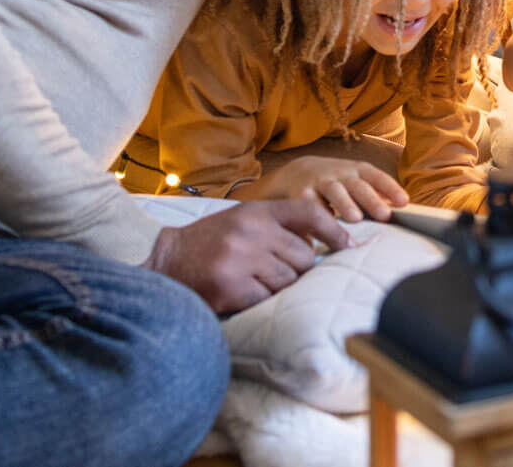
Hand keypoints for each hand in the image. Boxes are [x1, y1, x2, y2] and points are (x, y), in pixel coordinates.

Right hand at [144, 198, 352, 313]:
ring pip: (287, 281)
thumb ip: (278, 226)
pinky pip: (265, 299)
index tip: (348, 246)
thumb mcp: (242, 221)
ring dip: (277, 286)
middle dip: (296, 269)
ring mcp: (241, 259)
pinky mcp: (231, 287)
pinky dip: (258, 300)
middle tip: (273, 271)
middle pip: (304, 257)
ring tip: (253, 280)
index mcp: (256, 212)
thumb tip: (323, 245)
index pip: (309, 214)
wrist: (164, 261)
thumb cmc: (209, 242)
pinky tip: (241, 293)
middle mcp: (251, 232)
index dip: (334, 230)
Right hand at [238, 155, 408, 220]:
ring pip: (334, 191)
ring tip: (355, 218)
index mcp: (357, 171)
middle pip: (358, 185)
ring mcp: (319, 182)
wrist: (296, 172)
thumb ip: (376, 193)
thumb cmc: (336, 182)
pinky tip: (323, 227)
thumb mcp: (356, 181)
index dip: (391, 188)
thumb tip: (403, 208)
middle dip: (372, 200)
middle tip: (385, 215)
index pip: (377, 177)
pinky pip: (308, 204)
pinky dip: (315, 214)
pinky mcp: (300, 193)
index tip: (404, 202)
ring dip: (345, 203)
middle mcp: (339, 174)